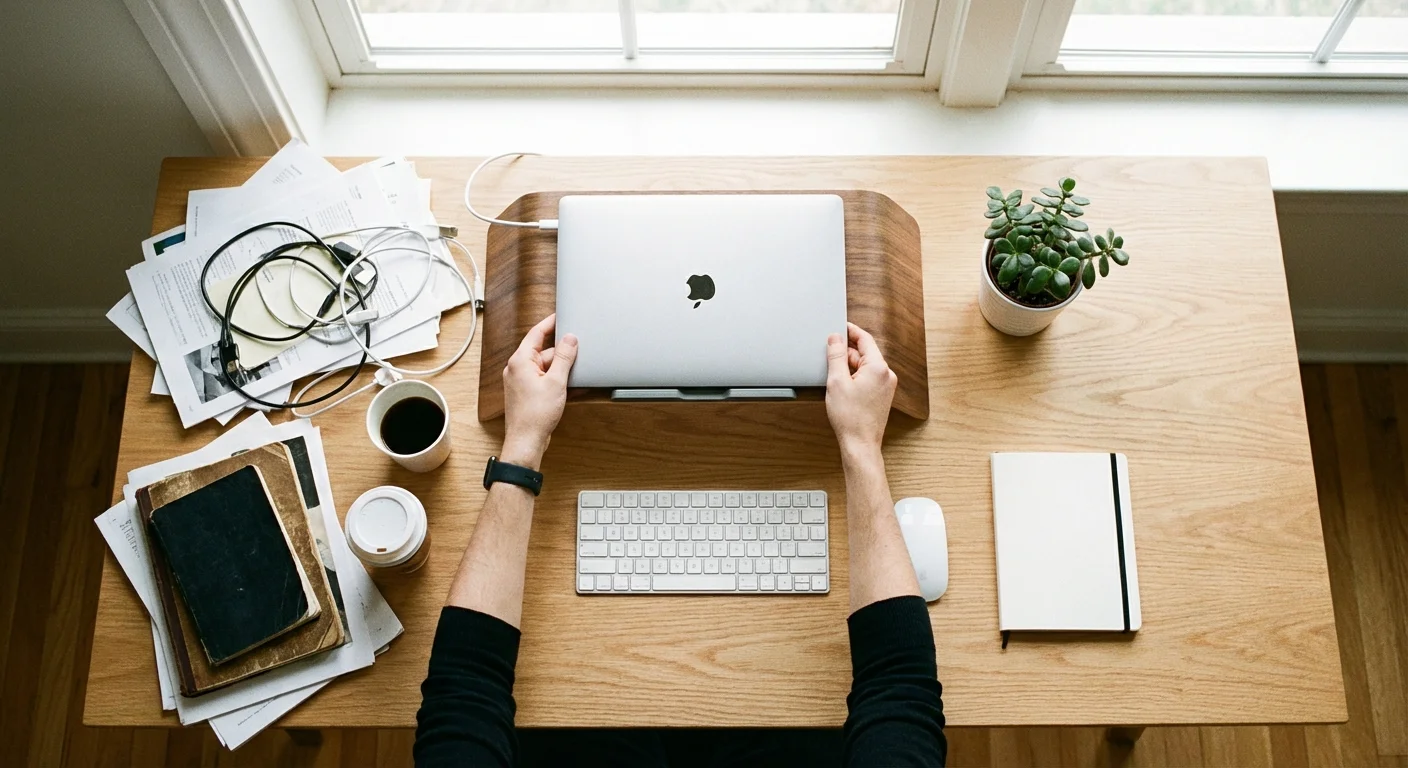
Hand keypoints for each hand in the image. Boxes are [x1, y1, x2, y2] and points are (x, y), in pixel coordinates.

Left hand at [502, 314, 576, 468]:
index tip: (561, 316)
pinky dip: (555, 379)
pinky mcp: (525, 392)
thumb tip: (570, 339)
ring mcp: (520, 381)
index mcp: (520, 361)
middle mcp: (517, 368)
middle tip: (578, 350)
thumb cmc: (535, 415)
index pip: (536, 333)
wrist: (526, 441)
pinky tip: (567, 385)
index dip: (551, 323)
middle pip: (543, 351)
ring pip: (544, 366)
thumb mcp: (556, 381)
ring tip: (574, 374)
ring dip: (559, 368)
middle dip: (561, 352)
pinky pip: (542, 378)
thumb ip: (564, 357)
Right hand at [825, 322, 896, 455]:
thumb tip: (835, 338)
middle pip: (864, 352)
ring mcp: (887, 386)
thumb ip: (836, 356)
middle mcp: (887, 374)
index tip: (840, 326)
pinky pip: (869, 377)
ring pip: (865, 365)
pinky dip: (855, 375)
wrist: (860, 444)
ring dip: (850, 365)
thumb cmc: (850, 418)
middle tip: (829, 352)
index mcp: (878, 367)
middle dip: (847, 351)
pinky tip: (842, 384)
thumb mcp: (837, 381)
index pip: (864, 339)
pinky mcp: (883, 395)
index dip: (850, 330)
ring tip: (833, 375)